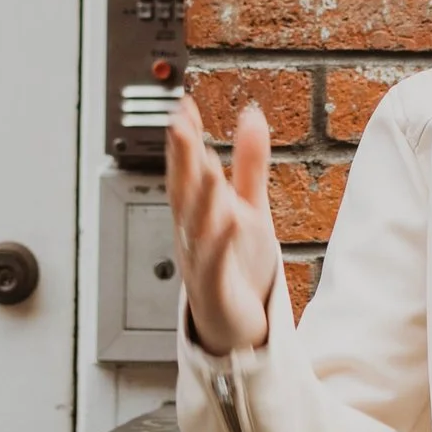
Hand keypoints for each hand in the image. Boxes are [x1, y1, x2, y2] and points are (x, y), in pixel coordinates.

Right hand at [165, 93, 281, 358]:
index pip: (188, 168)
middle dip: (181, 158)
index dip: (186, 138)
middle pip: (184, 190)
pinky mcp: (214, 287)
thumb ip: (249, 163)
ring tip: (205, 164)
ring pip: (196, 224)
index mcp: (200, 211)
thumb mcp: (250, 207)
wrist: (237, 326)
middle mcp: (193, 232)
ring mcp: (200, 260)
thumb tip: (251, 116)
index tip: (184, 105)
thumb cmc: (239, 266)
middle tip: (179, 124)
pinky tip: (228, 222)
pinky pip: (214, 262)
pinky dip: (219, 242)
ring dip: (199, 195)